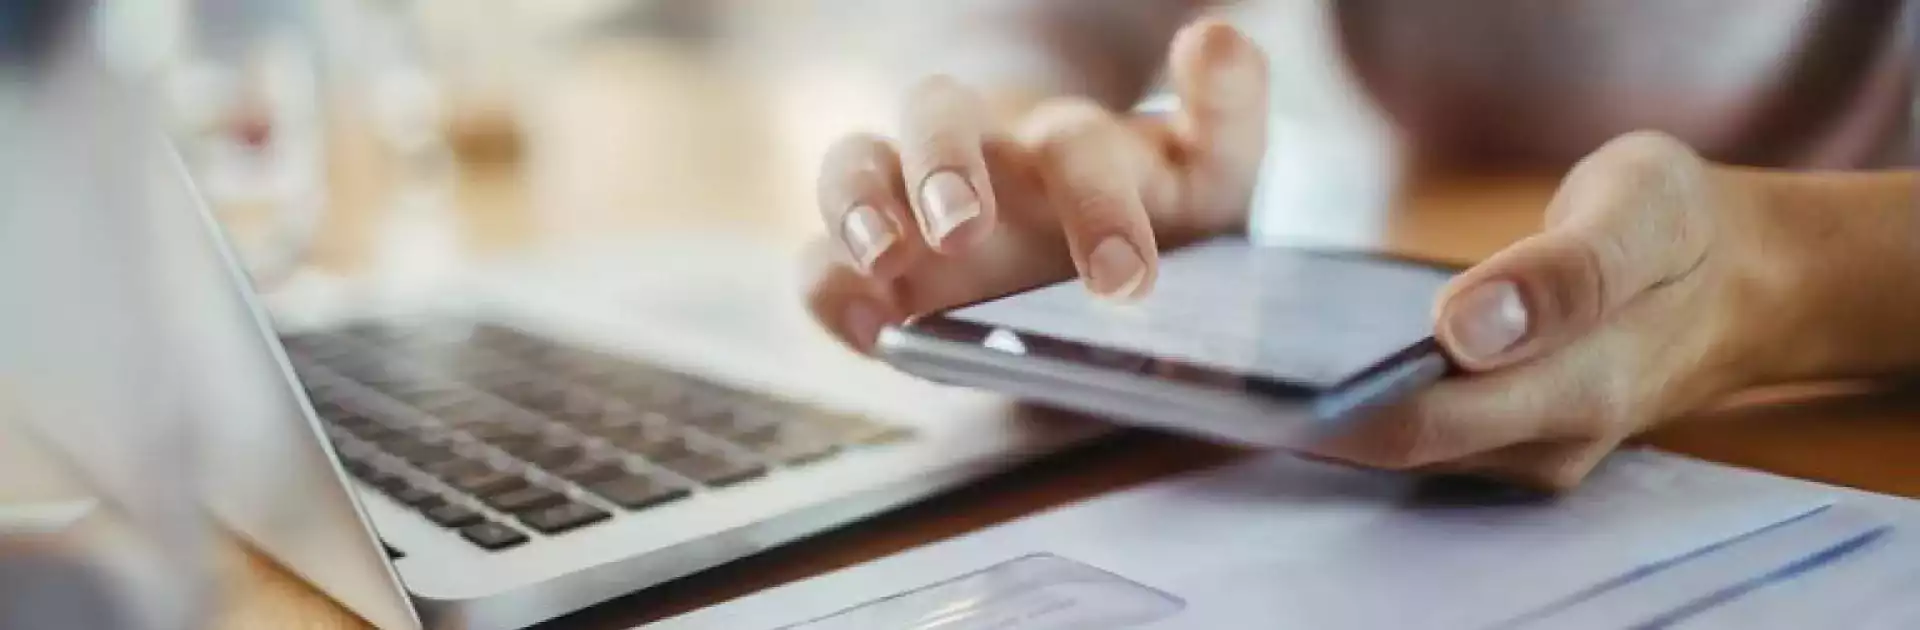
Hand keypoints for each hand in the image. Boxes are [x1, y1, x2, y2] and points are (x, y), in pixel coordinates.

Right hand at [803, 20, 1268, 351]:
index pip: (1071, 144)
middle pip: (938, 121)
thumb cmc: (1144, 203)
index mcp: (1066, 138)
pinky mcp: (867, 266)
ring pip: (856, 164)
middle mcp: (978, 155)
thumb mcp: (1207, 170)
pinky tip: (867, 325)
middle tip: (965, 228)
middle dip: (945, 169)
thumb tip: (1216, 34)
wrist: (1082, 244)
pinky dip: (830, 287)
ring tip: (884, 256)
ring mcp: (910, 205)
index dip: (1094, 205)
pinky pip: (818, 261)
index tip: (1125, 282)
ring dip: (859, 203)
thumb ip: (1226, 109)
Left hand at [1305, 131, 1781, 489]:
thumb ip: (1559, 275)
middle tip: (1240, 359)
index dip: (1331, 409)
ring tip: (1275, 353)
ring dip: (1344, 410)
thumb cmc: (1684, 229)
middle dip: (1319, 411)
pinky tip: (1336, 359)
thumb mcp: (1640, 211)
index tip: (1261, 371)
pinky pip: (1430, 436)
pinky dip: (1381, 403)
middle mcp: (1550, 444)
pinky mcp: (1521, 444)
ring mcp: (1536, 453)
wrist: (1748, 278)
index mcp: (1576, 389)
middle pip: (1398, 448)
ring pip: (1409, 448)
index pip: (1419, 428)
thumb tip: (1462, 330)